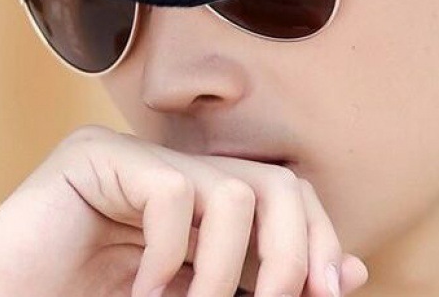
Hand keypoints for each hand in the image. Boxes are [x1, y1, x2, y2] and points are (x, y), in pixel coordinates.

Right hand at [0, 124, 367, 296]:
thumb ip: (254, 282)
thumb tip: (347, 272)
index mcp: (191, 206)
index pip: (281, 196)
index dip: (316, 239)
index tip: (334, 289)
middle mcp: (167, 170)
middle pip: (273, 182)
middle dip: (292, 252)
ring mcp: (129, 157)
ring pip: (231, 190)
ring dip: (223, 272)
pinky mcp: (91, 156)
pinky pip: (171, 192)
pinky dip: (170, 258)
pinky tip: (141, 291)